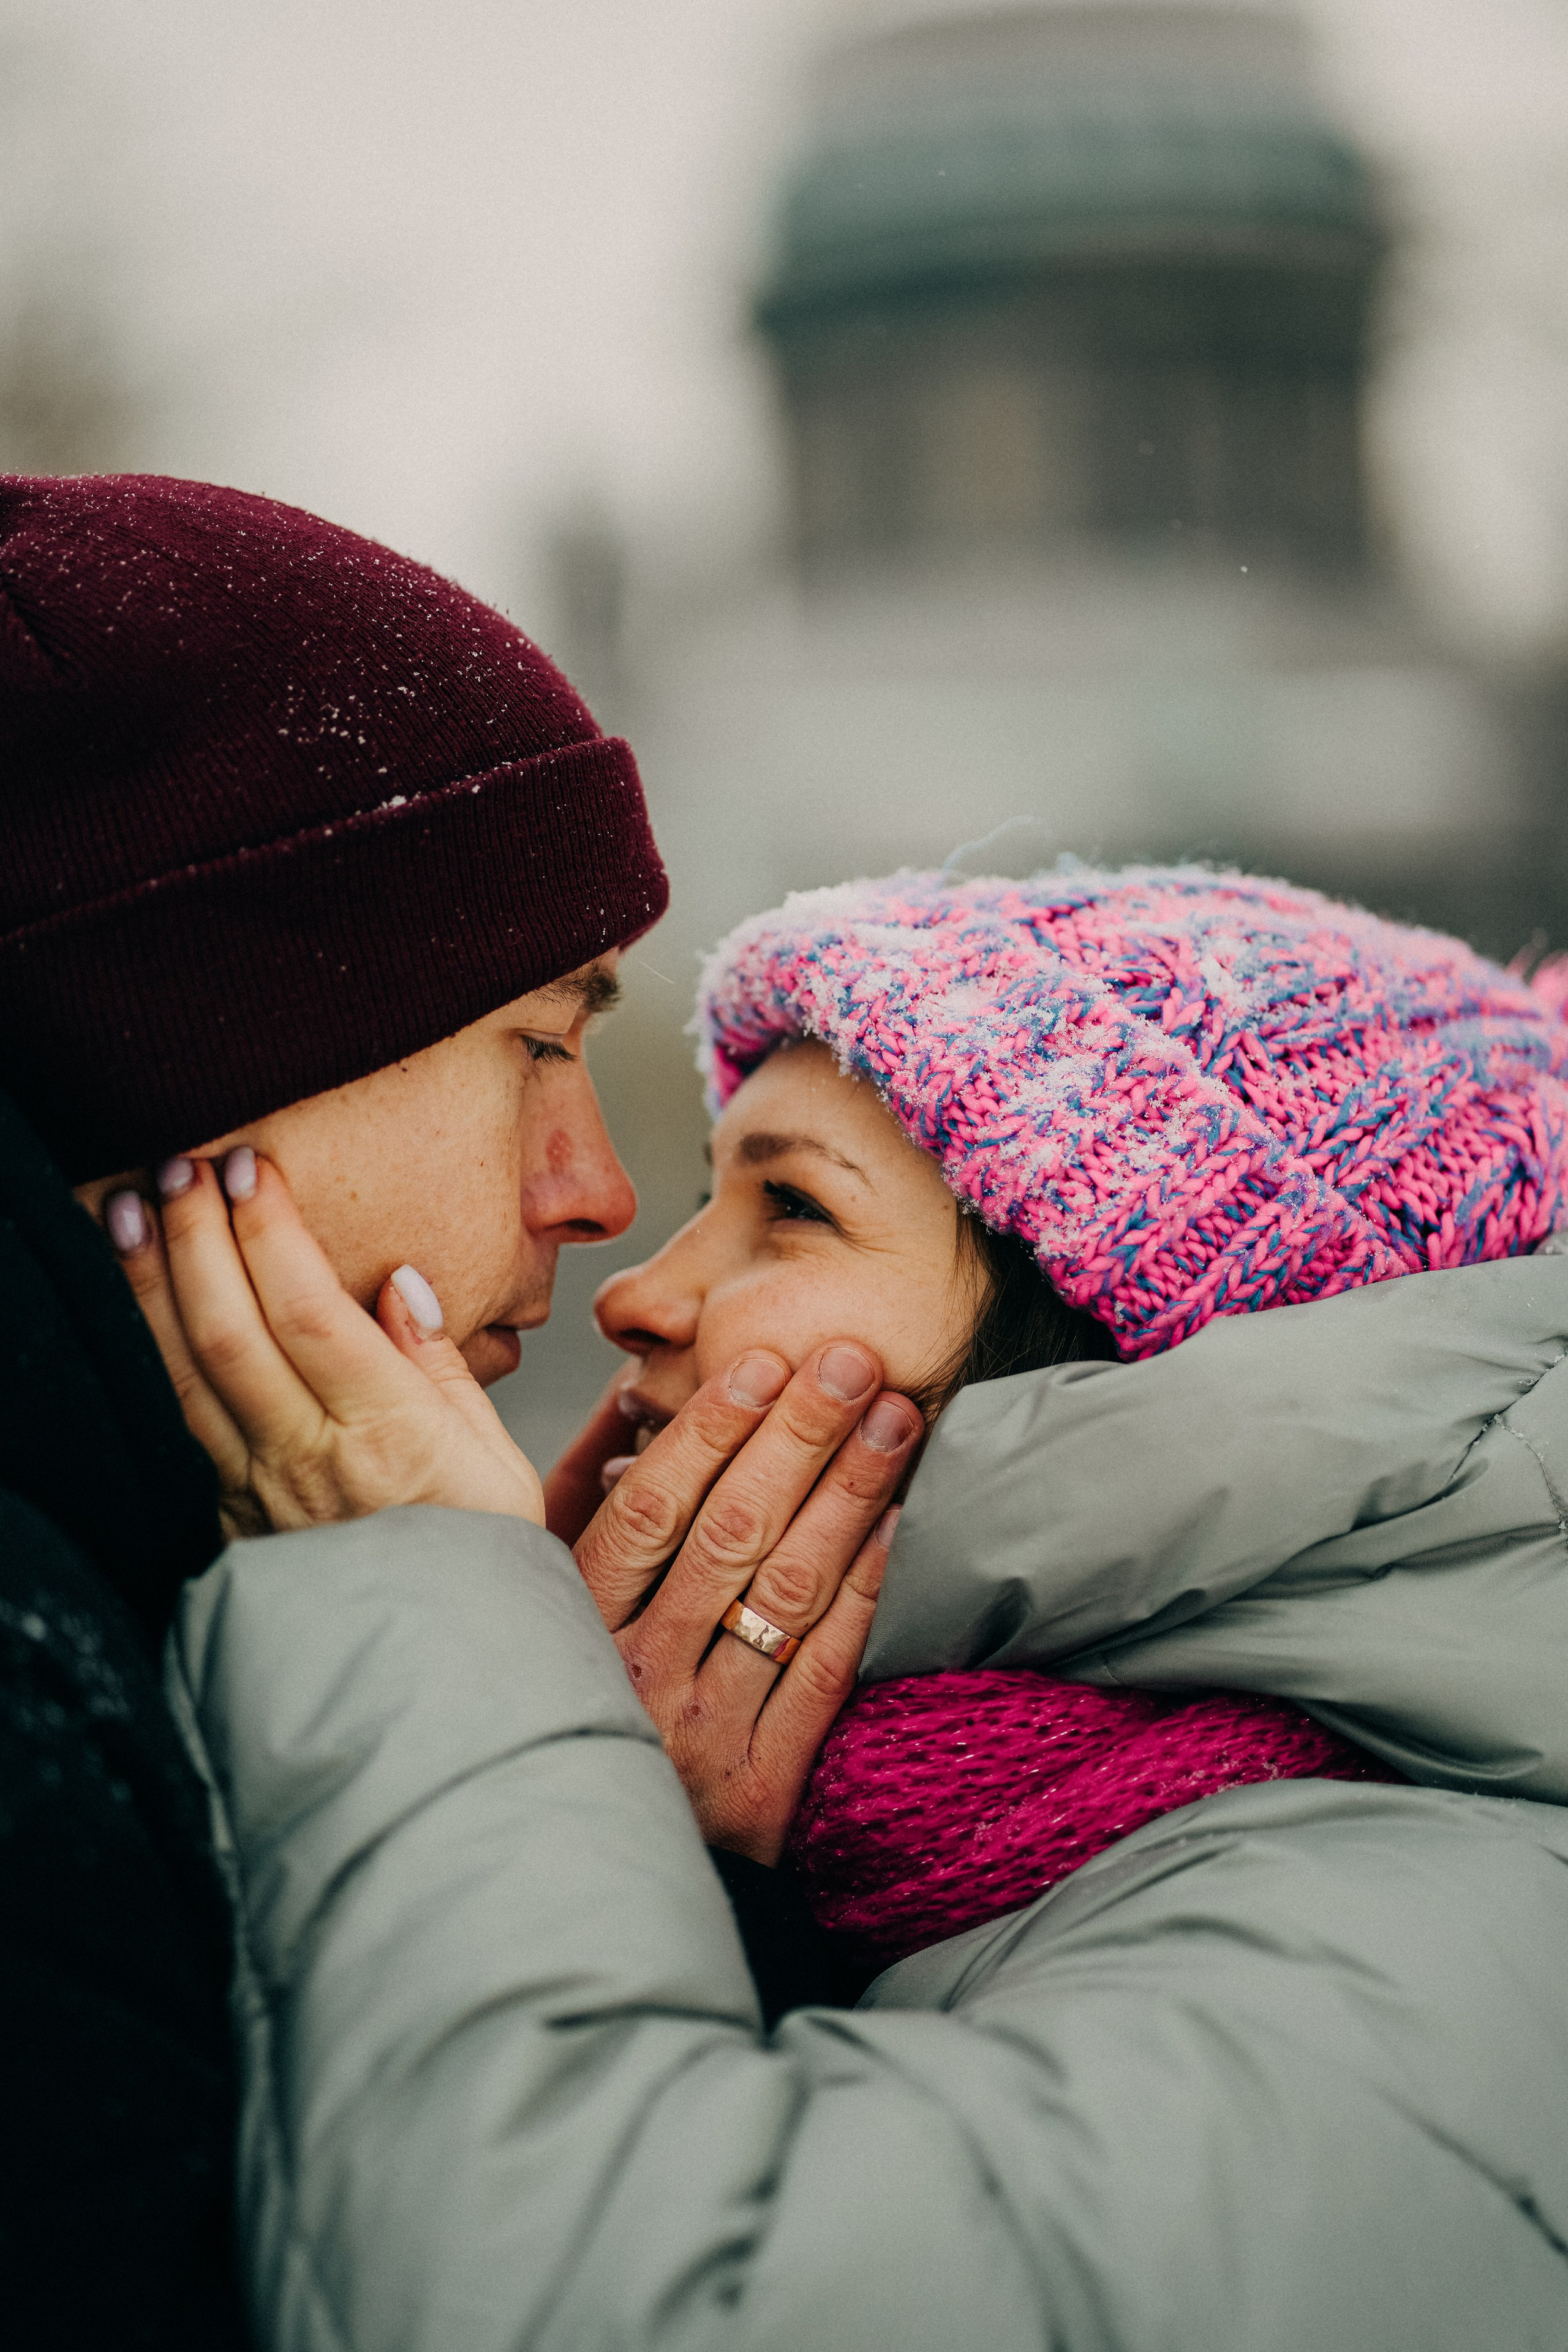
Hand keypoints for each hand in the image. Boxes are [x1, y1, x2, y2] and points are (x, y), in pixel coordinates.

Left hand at [105, 1148, 544, 1540]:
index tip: (253, 1168)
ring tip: (131, 1209)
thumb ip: (446, 1371)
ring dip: (150, 1285)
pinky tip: (133, 1300)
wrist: (436, 1675)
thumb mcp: (497, 1464)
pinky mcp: (226, 1517)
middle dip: (199, 1238)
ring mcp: (257, 1495)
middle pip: (232, 1333)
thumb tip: (397, 1286)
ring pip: (183, 1374)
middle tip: (185, 1164)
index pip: (310, 1314)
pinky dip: (148, 1350)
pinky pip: (176, 1423)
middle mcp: (311, 1463)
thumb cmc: (479, 1563)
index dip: (272, 1234)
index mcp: (391, 1438)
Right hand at [568, 1345, 920, 1862]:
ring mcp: (701, 1735)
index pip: (650, 1509)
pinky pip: (824, 1670)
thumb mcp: (552, 1617)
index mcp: (576, 1629)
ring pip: (786, 1590)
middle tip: (853, 1363)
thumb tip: (627, 1408)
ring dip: (848, 1493)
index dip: (710, 1429)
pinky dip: (864, 1588)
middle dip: (798, 1435)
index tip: (764, 1361)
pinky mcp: (762, 1790)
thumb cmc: (582, 1711)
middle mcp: (635, 1678)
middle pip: (729, 1534)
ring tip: (894, 1419)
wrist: (594, 1881)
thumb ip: (586, 1515)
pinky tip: (898, 1522)